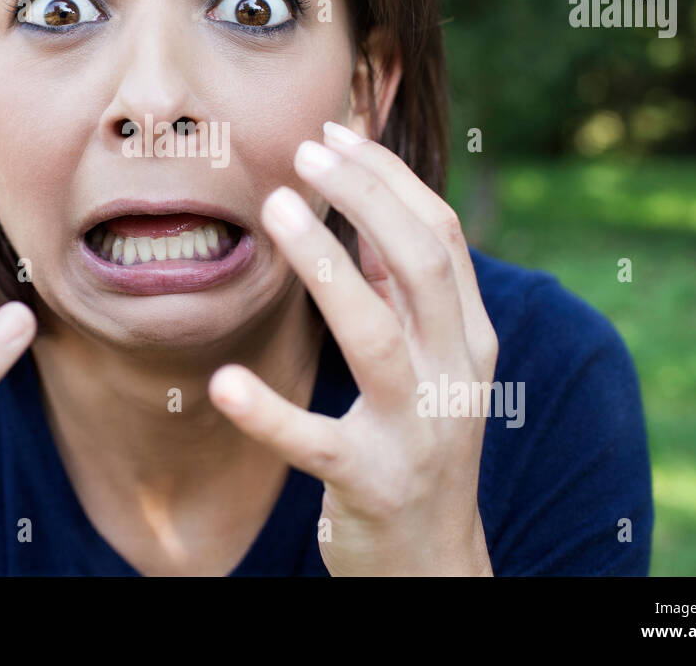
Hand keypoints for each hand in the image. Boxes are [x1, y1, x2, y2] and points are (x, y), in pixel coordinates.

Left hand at [208, 120, 497, 574]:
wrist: (433, 562)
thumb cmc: (417, 442)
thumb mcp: (427, 362)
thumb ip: (400, 292)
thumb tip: (362, 207)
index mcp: (470, 338)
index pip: (441, 237)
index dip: (388, 177)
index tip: (334, 133)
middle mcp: (455, 378)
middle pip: (423, 266)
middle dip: (366, 197)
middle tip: (303, 152)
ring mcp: (417, 433)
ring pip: (376, 337)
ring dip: (324, 266)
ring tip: (275, 209)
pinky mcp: (369, 484)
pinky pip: (315, 443)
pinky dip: (270, 414)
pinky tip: (225, 384)